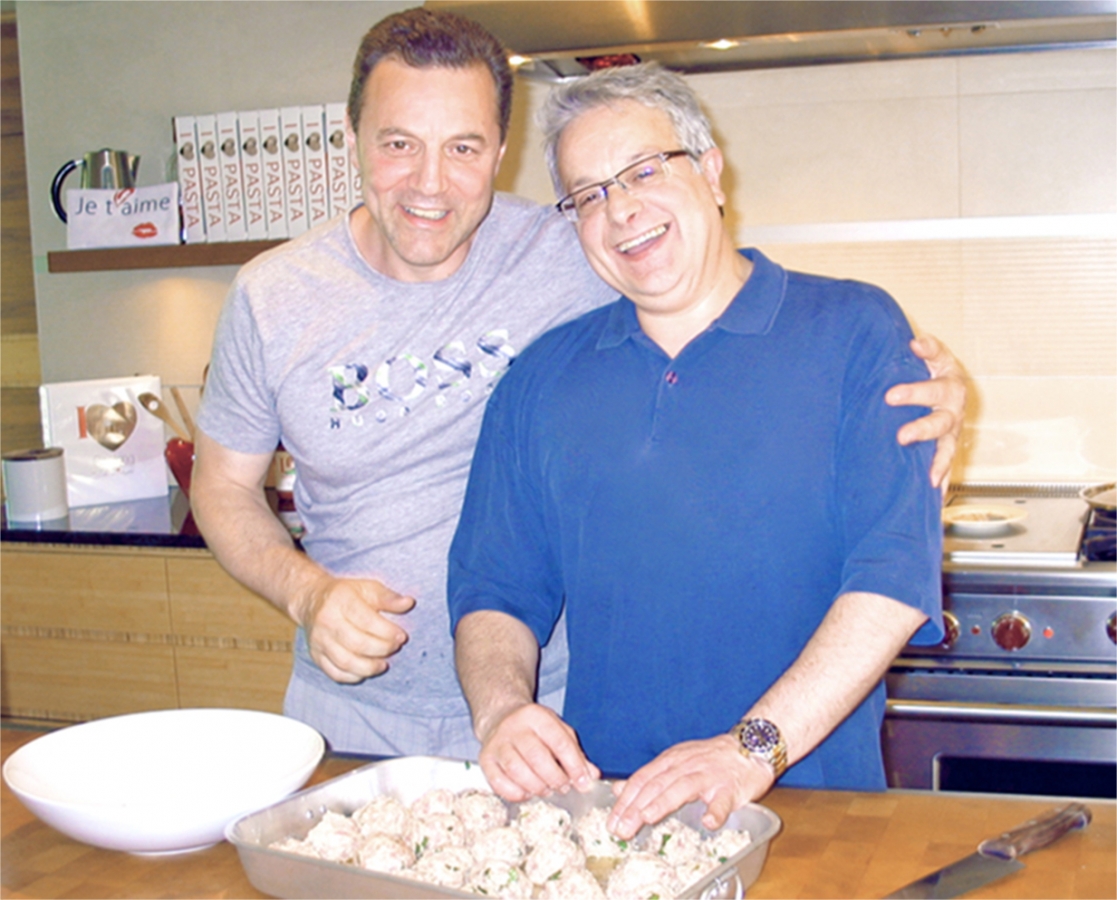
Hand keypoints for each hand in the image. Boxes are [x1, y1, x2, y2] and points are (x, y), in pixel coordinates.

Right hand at [296, 575, 415, 682]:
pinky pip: (334, 673)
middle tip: (395, 648)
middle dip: (382, 649)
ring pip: (345, 662)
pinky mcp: (316, 655)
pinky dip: (352, 677)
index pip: (366, 621)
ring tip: (383, 664)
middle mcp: (327, 621)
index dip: (387, 632)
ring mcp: (319, 640)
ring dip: (369, 667)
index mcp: (340, 601)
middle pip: (357, 643)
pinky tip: (365, 672)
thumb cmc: (346, 594)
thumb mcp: (367, 587)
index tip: (401, 636)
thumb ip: (388, 597)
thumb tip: (408, 603)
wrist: (312, 600)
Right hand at [477, 702, 600, 802]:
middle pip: (537, 757)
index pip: (559, 741)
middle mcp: (514, 727)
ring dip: (537, 787)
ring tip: (547, 789)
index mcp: (537, 716)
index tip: (584, 781)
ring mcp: (497, 743)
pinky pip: (499, 783)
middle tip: (564, 787)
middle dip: (555, 778)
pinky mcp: (485, 760)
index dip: (574, 765)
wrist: (500, 718)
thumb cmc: (534, 729)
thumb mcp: (557, 730)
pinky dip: (517, 793)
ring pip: (517, 771)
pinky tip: (528, 791)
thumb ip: (575, 752)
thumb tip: (592, 775)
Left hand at [607, 735, 772, 839]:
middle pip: (656, 785)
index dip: (625, 801)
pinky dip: (715, 811)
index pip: (642, 780)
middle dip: (636, 808)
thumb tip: (619, 790)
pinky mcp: (730, 787)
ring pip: (683, 788)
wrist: (750, 747)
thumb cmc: (709, 760)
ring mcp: (708, 775)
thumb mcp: (675, 763)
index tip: (612, 822)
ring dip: (664, 802)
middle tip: (621, 830)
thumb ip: (649, 777)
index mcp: (670, 761)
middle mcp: (685, 765)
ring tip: (648, 818)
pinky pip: (722, 800)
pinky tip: (708, 823)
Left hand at [886, 333, 966, 488]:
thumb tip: (916, 342)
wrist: (950, 385)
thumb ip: (928, 348)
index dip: (915, 391)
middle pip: (940, 422)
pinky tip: (935, 500)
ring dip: (939, 463)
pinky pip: (947, 469)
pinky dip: (943, 483)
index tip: (891, 397)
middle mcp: (953, 411)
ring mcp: (952, 432)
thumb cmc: (935, 370)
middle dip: (922, 429)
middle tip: (901, 436)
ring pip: (947, 449)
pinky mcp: (948, 449)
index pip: (933, 387)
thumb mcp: (935, 356)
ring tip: (929, 477)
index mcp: (949, 385)